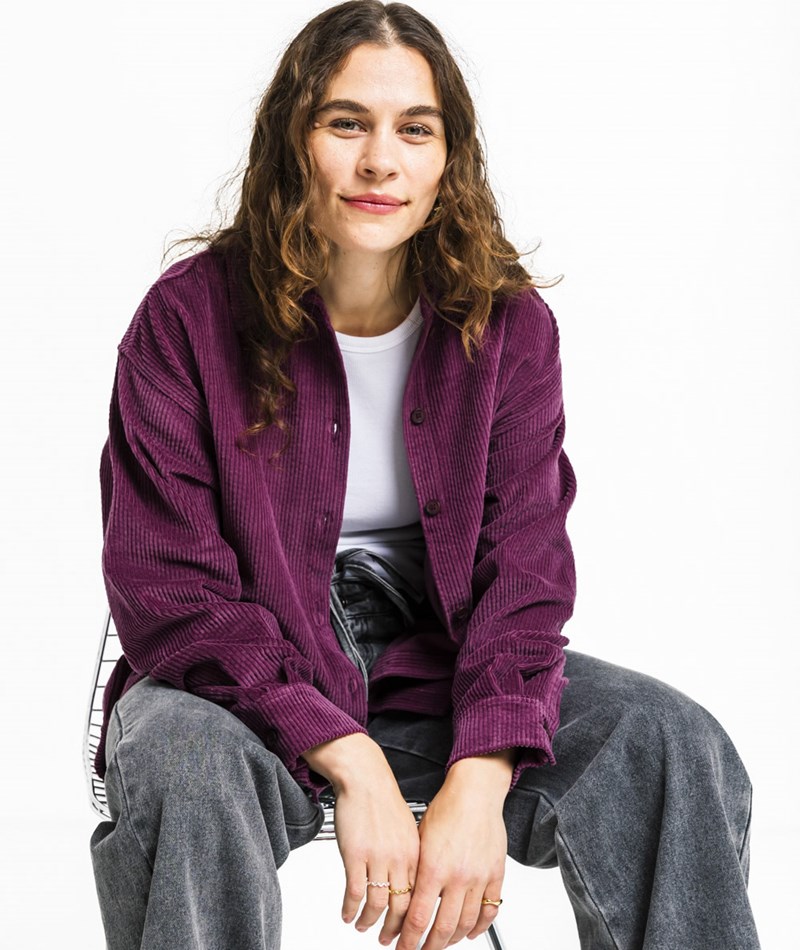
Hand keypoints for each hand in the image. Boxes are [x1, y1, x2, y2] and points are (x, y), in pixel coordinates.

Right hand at [301, 733, 419, 936]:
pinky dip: (350, 909)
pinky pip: (355, 892)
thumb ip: (409, 856)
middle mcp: (400, 858)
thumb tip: (409, 882)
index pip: (420, 898)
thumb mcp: (406, 829)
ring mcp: (378, 858)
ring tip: (362, 927)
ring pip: (377, 905)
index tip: (409, 933)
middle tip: (388, 941)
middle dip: (394, 931)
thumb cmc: (382, 799)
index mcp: (415, 853)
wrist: (364, 777)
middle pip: (401, 907)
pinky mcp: (355, 855)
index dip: (414, 920)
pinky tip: (347, 914)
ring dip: (369, 922)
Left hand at [393, 750, 514, 948]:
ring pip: (467, 924)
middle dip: (428, 947)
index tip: (401, 947)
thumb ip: (415, 871)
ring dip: (452, 939)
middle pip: (442, 928)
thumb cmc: (446, 809)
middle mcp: (457, 877)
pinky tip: (471, 932)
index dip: (408, 940)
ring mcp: (479, 878)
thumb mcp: (419, 839)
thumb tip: (405, 898)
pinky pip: (490, 910)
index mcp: (434, 868)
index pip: (418, 918)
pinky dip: (480, 926)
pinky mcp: (495, 875)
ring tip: (442, 943)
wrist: (475, 793)